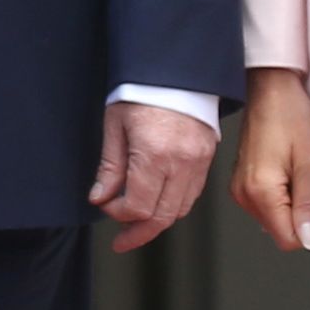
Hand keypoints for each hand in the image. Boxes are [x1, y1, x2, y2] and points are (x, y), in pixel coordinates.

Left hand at [89, 102, 217, 253]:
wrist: (178, 69)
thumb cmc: (143, 90)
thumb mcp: (116, 126)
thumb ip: (110, 167)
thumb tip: (101, 197)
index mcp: (154, 155)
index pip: (138, 207)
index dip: (118, 214)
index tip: (106, 205)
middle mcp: (181, 163)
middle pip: (162, 217)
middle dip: (138, 232)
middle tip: (122, 240)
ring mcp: (199, 161)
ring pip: (179, 210)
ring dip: (157, 220)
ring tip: (137, 221)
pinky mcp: (208, 157)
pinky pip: (193, 193)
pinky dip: (174, 204)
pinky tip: (158, 201)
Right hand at [230, 68, 309, 252]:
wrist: (270, 87)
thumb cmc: (289, 113)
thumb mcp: (309, 161)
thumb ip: (308, 204)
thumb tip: (308, 238)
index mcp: (260, 191)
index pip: (288, 239)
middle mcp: (245, 194)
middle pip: (280, 230)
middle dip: (304, 217)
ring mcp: (241, 188)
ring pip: (274, 219)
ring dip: (294, 206)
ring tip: (301, 173)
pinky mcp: (243, 181)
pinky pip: (266, 204)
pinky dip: (284, 197)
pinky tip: (290, 173)